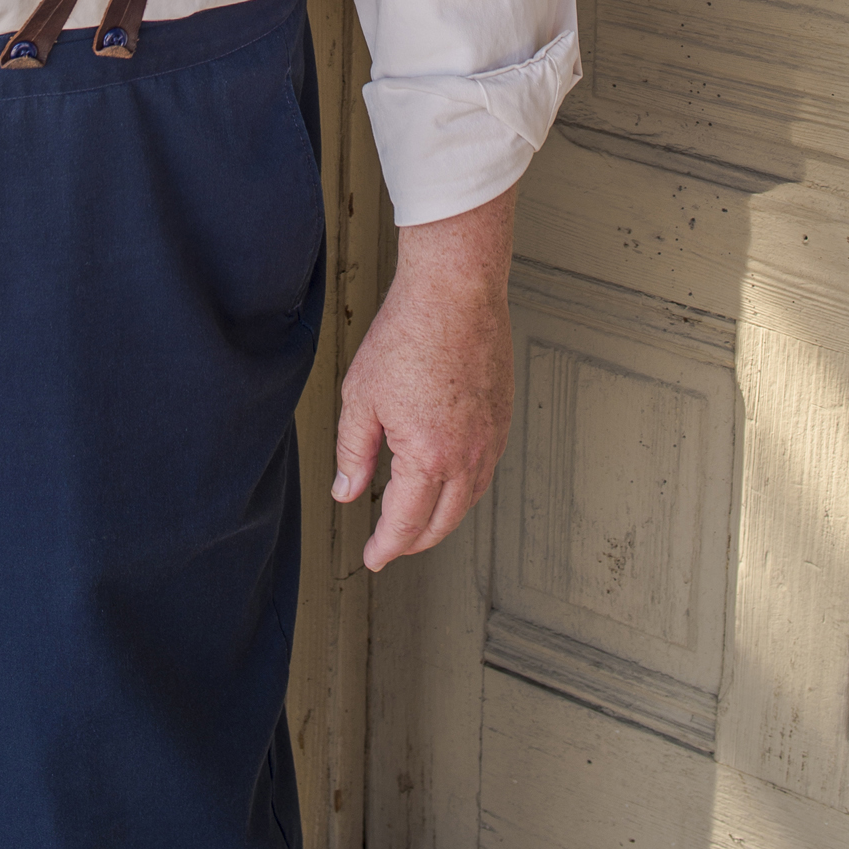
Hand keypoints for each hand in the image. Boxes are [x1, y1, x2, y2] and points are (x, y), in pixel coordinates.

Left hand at [332, 184, 515, 570]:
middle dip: (414, 541)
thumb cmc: (408, 333)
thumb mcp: (361, 397)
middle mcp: (467, 456)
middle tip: (391, 545)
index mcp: (428, 457)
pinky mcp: (502, 418)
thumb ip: (352, 453)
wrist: (456, 290)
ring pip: (469, 500)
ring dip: (442, 519)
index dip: (386, 547)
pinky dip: (464, 489)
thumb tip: (347, 492)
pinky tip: (448, 481)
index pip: (406, 524)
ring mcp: (491, 438)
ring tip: (418, 520)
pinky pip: (485, 471)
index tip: (373, 557)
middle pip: (442, 522)